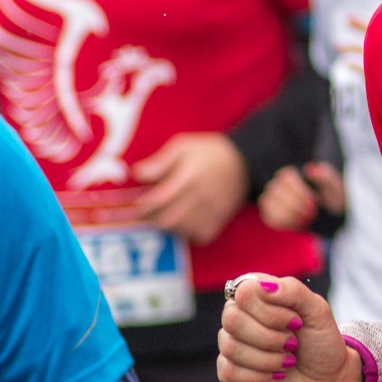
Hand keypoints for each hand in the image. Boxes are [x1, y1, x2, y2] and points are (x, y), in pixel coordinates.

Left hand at [132, 133, 246, 244]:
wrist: (245, 160)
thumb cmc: (209, 152)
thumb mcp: (183, 146)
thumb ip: (160, 162)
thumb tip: (137, 174)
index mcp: (190, 176)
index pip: (159, 200)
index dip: (143, 206)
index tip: (136, 204)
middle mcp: (201, 195)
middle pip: (167, 220)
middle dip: (153, 218)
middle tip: (149, 212)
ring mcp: (213, 210)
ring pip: (182, 230)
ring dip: (169, 225)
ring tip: (167, 213)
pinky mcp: (221, 219)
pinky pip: (200, 236)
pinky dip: (189, 233)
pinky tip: (187, 221)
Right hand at [216, 273, 364, 381]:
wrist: (328, 380)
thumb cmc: (321, 341)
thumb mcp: (318, 311)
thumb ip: (293, 291)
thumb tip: (263, 286)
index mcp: (259, 295)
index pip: (244, 291)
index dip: (269, 310)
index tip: (296, 322)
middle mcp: (241, 316)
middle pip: (231, 319)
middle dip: (269, 337)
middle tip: (293, 344)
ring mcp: (233, 343)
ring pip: (231, 347)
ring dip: (268, 358)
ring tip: (288, 361)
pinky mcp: (230, 372)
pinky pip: (229, 371)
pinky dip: (259, 376)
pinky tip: (276, 374)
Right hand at [258, 163, 345, 230]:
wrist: (331, 214)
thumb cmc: (332, 197)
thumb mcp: (334, 186)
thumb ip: (324, 175)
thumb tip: (311, 168)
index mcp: (292, 174)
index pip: (286, 178)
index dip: (299, 192)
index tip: (313, 202)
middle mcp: (278, 184)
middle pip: (276, 191)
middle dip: (295, 205)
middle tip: (312, 213)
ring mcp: (272, 199)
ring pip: (269, 204)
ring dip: (288, 214)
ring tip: (305, 219)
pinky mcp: (271, 213)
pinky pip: (270, 218)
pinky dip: (284, 222)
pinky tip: (298, 224)